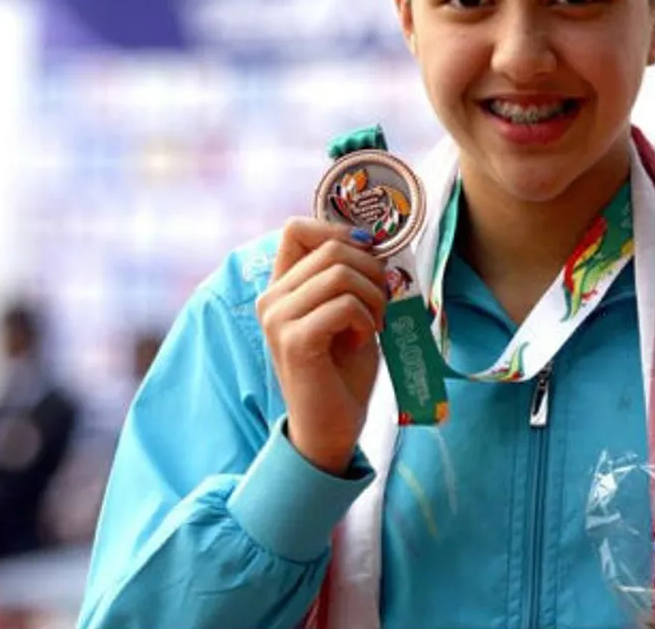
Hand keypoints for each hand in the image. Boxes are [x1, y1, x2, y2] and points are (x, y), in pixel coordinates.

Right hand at [257, 218, 386, 474]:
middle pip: (330, 247)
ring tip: (374, 323)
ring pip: (340, 273)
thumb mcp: (348, 311)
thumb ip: (348, 275)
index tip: (368, 254)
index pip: (296, 228)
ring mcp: (278, 320)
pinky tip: (363, 339)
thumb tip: (374, 238)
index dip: (338, 230)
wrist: (331, 427)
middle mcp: (271, 299)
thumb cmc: (343, 369)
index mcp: (282, 287)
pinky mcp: (295, 341)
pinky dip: (366, 318)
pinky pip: (344, 305)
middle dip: (371, 269)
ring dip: (373, 296)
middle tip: (382, 302)